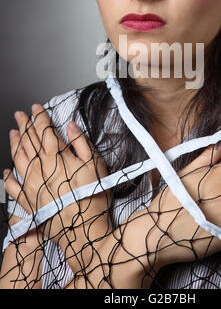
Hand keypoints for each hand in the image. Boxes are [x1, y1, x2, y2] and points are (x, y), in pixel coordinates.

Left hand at [3, 104, 110, 244]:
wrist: (83, 230)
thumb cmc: (92, 198)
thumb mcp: (95, 164)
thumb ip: (81, 143)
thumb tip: (71, 126)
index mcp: (56, 157)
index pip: (44, 130)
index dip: (39, 117)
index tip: (36, 108)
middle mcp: (40, 168)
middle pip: (28, 141)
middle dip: (24, 125)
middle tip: (19, 115)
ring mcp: (31, 185)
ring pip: (18, 158)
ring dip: (14, 143)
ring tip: (12, 133)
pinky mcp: (28, 201)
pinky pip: (12, 187)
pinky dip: (8, 176)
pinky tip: (7, 170)